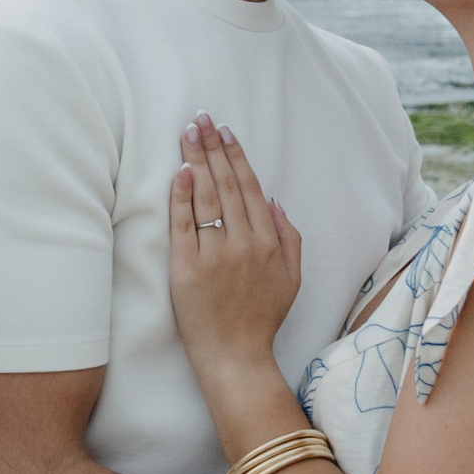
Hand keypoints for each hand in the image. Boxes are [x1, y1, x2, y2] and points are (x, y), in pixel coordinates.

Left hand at [167, 113, 301, 392]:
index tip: (225, 131)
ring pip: (205, 198)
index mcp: (268, 241)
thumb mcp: (292, 277)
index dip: (236, 156)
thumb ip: (289, 236)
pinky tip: (180, 172)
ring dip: (196, 161)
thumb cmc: (262, 317)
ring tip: (187, 133)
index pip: (248, 187)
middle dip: (213, 147)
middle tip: (200, 117)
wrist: (235, 356)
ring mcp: (214, 255)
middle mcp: (243, 243)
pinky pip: (184, 225)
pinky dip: (182, 197)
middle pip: (225, 184)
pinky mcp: (187, 269)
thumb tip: (273, 200)